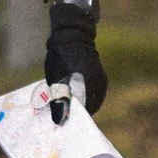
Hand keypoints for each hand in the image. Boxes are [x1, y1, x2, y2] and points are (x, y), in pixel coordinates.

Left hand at [44, 0, 106, 122]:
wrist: (73, 34)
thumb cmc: (61, 57)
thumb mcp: (56, 80)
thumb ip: (59, 101)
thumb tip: (60, 121)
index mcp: (90, 87)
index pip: (83, 113)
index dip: (72, 118)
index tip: (61, 123)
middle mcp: (99, 86)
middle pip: (88, 107)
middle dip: (75, 112)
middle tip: (61, 114)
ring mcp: (101, 81)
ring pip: (91, 100)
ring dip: (79, 103)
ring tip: (64, 103)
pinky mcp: (100, 76)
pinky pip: (93, 93)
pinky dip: (83, 95)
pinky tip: (71, 93)